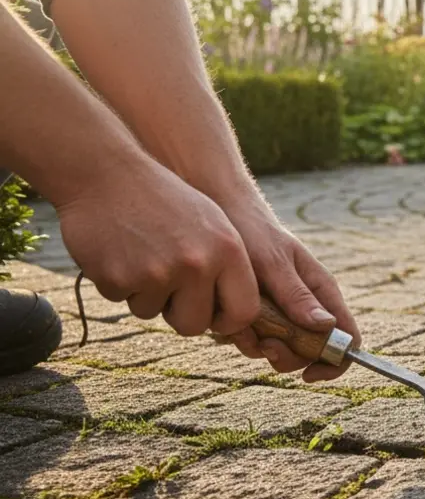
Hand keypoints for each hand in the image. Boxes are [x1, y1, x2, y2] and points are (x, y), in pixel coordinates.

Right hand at [56, 162, 259, 338]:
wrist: (105, 173)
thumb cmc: (163, 200)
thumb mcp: (212, 223)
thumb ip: (227, 267)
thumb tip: (238, 316)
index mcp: (228, 250)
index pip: (245, 311)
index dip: (229, 321)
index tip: (216, 319)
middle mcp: (198, 264)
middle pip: (194, 325)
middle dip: (179, 314)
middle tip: (166, 286)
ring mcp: (158, 272)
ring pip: (152, 313)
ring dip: (143, 293)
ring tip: (140, 252)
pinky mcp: (119, 279)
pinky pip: (121, 300)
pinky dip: (117, 282)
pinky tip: (117, 250)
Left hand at [216, 196, 360, 382]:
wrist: (221, 216)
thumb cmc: (253, 233)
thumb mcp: (274, 263)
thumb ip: (297, 296)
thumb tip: (326, 326)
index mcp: (323, 293)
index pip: (348, 339)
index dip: (335, 363)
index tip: (309, 372)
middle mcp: (308, 306)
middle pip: (313, 354)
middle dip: (288, 357)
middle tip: (263, 344)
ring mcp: (284, 313)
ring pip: (282, 350)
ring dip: (258, 345)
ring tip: (238, 323)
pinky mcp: (260, 315)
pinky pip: (256, 341)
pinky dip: (241, 337)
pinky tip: (227, 318)